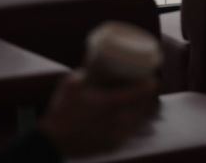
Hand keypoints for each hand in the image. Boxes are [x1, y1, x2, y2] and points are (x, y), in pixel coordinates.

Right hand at [39, 70, 159, 156]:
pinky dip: (134, 125)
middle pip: (145, 107)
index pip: (141, 93)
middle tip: (147, 89)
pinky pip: (131, 134)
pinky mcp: (112, 146)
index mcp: (111, 104)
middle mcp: (118, 121)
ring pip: (141, 122)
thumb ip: (86, 70)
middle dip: (149, 98)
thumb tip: (96, 60)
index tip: (152, 78)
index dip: (150, 84)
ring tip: (142, 103)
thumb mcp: (72, 83)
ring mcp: (117, 136)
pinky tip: (130, 120)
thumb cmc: (61, 111)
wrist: (52, 142)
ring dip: (143, 112)